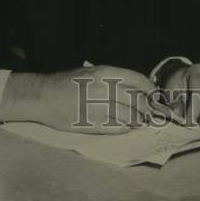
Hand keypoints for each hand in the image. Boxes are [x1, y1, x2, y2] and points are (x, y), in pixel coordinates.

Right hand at [0, 65, 153, 133]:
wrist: (43, 96)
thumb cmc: (68, 82)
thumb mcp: (92, 72)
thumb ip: (113, 80)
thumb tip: (136, 90)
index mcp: (105, 73)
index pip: (138, 81)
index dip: (150, 90)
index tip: (155, 96)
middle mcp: (105, 89)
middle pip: (137, 101)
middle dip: (148, 109)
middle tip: (154, 113)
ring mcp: (99, 108)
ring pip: (130, 117)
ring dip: (139, 120)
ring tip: (141, 121)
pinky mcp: (92, 124)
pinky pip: (117, 128)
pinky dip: (126, 128)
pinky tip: (127, 127)